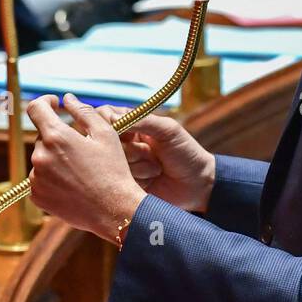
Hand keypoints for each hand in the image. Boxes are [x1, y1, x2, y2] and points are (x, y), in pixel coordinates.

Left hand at [25, 94, 146, 242]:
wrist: (114, 210)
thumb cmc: (113, 170)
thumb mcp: (105, 134)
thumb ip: (83, 111)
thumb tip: (67, 98)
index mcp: (56, 137)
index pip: (36, 108)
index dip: (45, 102)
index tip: (55, 105)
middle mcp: (40, 156)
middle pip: (42, 137)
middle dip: (58, 137)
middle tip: (82, 149)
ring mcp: (36, 178)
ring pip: (42, 158)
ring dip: (55, 158)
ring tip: (80, 171)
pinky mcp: (37, 196)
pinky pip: (40, 179)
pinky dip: (52, 178)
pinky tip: (73, 185)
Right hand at [95, 105, 215, 213]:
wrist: (198, 185)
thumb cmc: (186, 152)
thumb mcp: (167, 130)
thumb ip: (141, 120)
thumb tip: (111, 117)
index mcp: (132, 124)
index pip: (104, 116)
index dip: (108, 124)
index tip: (120, 132)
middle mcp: (124, 142)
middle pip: (105, 142)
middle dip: (131, 150)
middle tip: (151, 153)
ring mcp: (124, 164)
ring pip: (112, 162)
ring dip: (138, 166)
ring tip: (156, 168)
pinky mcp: (125, 183)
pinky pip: (118, 180)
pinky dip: (138, 179)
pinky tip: (152, 180)